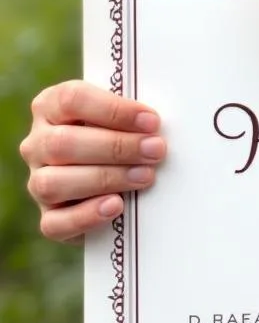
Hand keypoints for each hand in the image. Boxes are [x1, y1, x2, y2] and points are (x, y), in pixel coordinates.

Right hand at [18, 80, 165, 242]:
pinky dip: (86, 216)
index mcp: (52, 107)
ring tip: (144, 177)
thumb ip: (133, 116)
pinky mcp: (49, 217)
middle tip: (155, 150)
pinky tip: (116, 206)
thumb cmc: (126, 135)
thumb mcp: (126, 118)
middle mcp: (38, 144)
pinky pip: (55, 223)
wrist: (119, 179)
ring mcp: (38, 182)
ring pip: (53, 183)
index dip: (114, 110)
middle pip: (62, 143)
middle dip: (116, 147)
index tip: (151, 121)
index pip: (72, 99)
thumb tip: (156, 126)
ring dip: (105, 179)